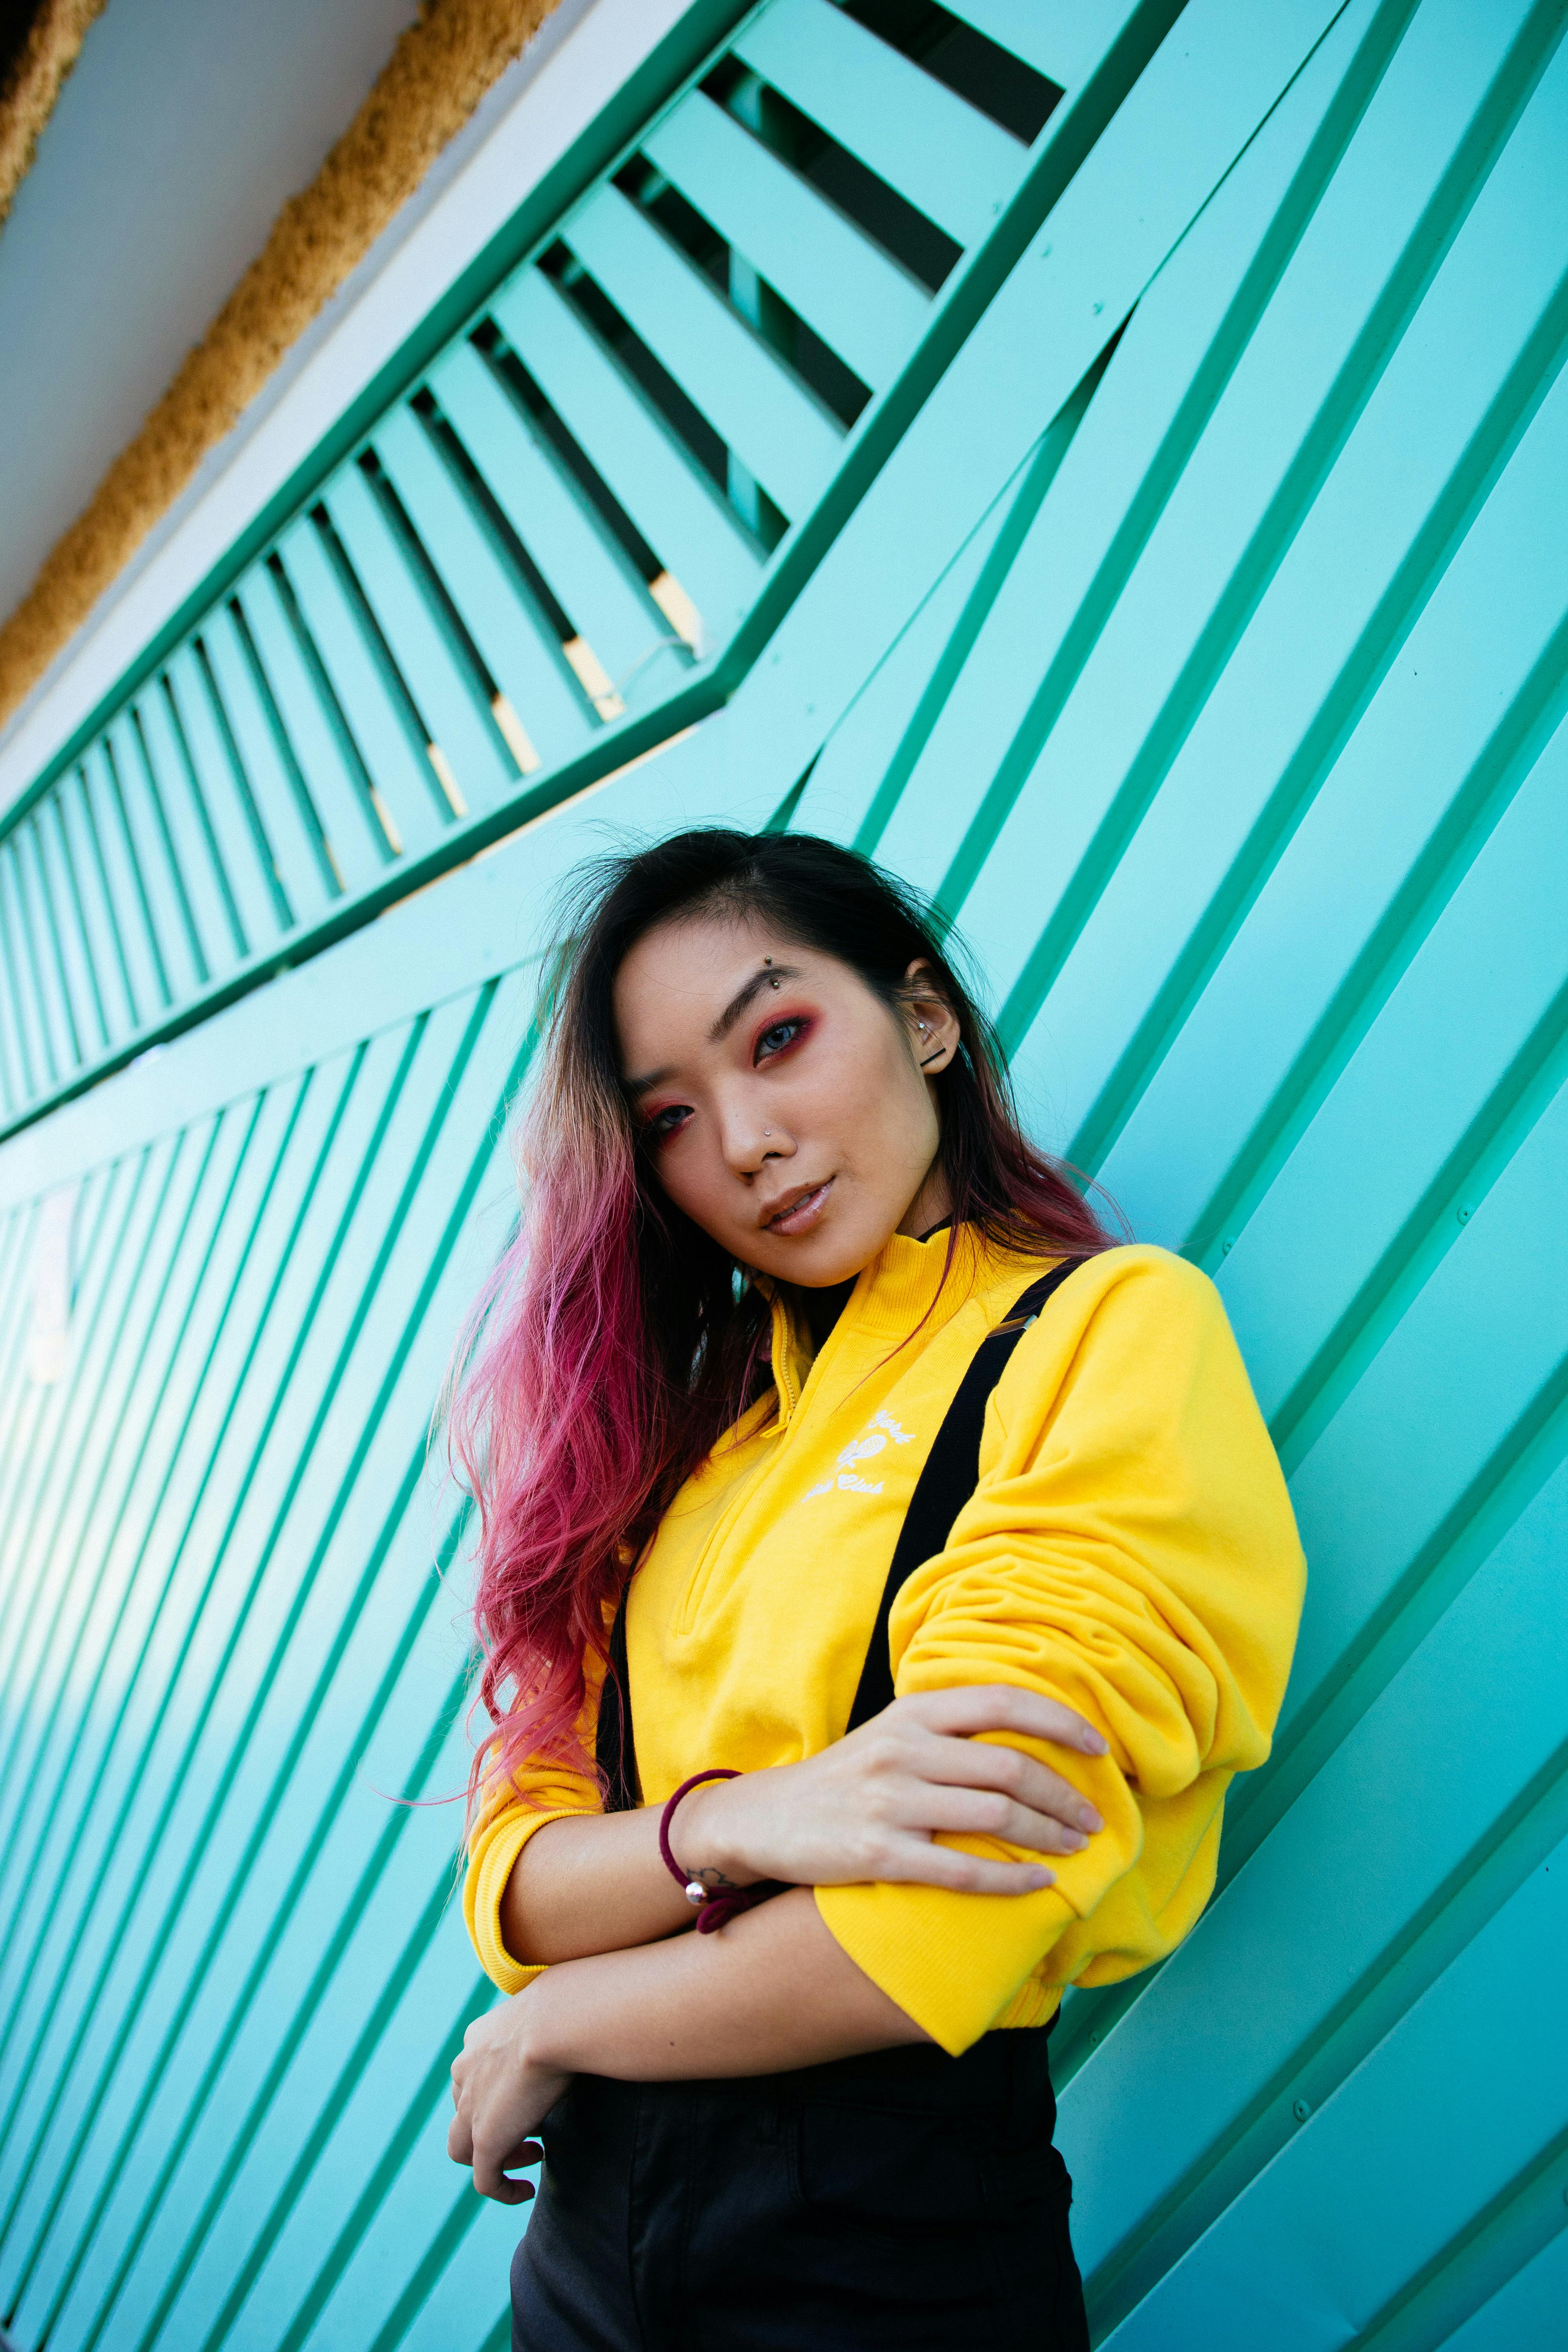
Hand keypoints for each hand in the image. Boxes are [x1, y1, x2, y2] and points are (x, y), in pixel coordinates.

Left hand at [448, 1993, 567, 2203]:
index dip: (497, 2093)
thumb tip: (575, 2030)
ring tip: (532, 2155)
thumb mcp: (549, 2013)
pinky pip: (485, 2180)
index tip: (531, 2100)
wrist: (555, 2022)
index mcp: (476, 2040)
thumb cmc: (566, 2010)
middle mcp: (464, 2072)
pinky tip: (526, 2191)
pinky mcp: (484, 2140)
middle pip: (462, 2111)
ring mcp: (470, 2109)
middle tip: (531, 2130)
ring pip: (462, 2148)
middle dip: (492, 2124)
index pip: (472, 2073)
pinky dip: (504, 2190)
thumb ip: (548, 2025)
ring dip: (494, 2157)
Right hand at [676, 1685, 1108, 1898]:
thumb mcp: (892, 1735)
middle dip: (1065, 1795)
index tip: (1098, 1748)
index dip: (1060, 1722)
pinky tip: (1037, 1883)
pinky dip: (1010, 1879)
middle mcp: (903, 1750)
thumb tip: (1029, 1739)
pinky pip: (961, 1870)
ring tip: (1075, 1849)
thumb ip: (948, 1730)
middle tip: (1093, 1818)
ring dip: (1048, 1836)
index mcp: (912, 1713)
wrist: (765, 1819)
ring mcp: (889, 1802)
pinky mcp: (877, 1854)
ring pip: (994, 1817)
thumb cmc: (845, 1778)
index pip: (1003, 1702)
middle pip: (1010, 1766)